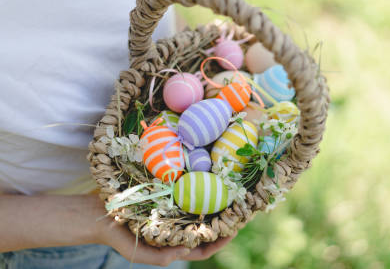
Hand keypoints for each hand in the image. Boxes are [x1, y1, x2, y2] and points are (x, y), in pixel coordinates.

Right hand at [92, 198, 234, 265]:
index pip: (203, 251)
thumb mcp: (136, 252)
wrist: (98, 214)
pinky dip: (198, 196)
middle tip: (238, 211)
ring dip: (214, 210)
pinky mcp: (166, 203)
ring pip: (199, 216)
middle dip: (223, 224)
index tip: (234, 230)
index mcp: (173, 247)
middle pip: (206, 232)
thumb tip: (186, 252)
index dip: (221, 243)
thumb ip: (160, 258)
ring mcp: (172, 217)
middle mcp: (176, 233)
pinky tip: (207, 185)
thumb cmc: (116, 236)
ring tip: (227, 198)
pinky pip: (187, 200)